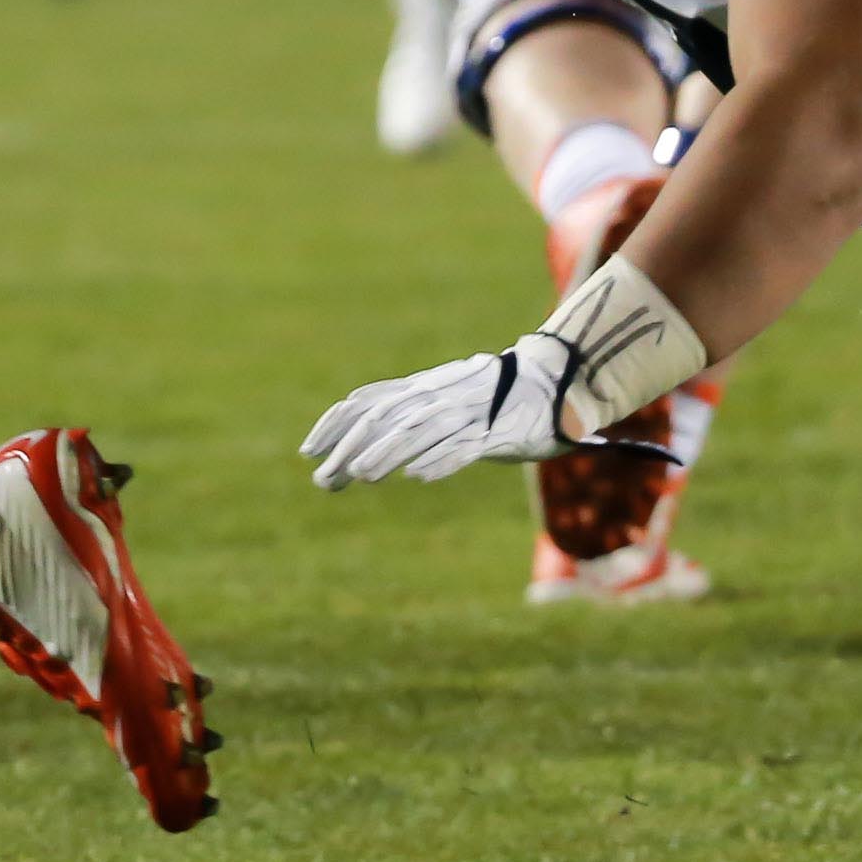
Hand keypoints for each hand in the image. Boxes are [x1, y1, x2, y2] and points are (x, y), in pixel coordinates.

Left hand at [301, 338, 584, 488]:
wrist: (553, 382)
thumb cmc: (490, 399)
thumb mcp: (442, 402)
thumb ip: (405, 418)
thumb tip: (356, 443)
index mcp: (422, 388)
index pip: (367, 402)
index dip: (335, 424)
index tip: (307, 451)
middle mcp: (438, 396)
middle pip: (387, 418)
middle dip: (351, 447)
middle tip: (325, 479)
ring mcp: (468, 412)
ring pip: (421, 430)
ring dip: (388, 452)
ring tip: (361, 475)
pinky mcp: (498, 432)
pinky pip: (466, 445)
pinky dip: (442, 458)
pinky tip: (419, 475)